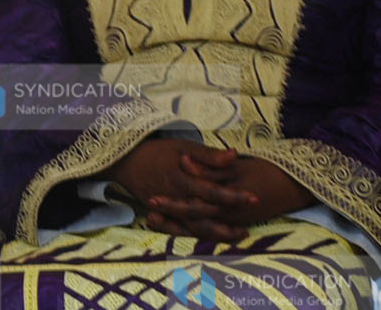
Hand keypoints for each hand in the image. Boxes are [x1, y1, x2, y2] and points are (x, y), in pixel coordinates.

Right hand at [107, 141, 253, 241]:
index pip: (211, 191)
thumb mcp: (183, 147)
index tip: (254, 196)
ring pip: (196, 227)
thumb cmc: (157, 152)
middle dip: (232, 217)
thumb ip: (208, 155)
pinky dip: (204, 234)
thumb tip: (234, 155)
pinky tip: (218, 234)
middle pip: (206, 214)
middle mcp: (175, 198)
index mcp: (180, 179)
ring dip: (220, 232)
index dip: (233, 196)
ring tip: (241, 233)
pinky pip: (186, 229)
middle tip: (253, 218)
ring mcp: (169, 210)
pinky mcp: (165, 216)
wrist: (127, 162)